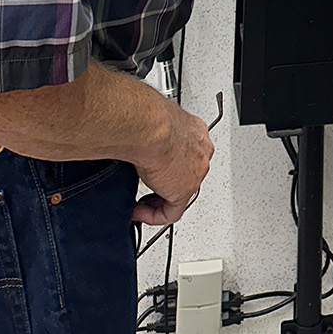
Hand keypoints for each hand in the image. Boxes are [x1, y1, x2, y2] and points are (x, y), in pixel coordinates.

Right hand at [131, 104, 213, 226]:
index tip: (152, 169)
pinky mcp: (185, 190)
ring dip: (158, 200)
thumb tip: (133, 135)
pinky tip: (138, 211)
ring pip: (179, 195)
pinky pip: (171, 213)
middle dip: (164, 184)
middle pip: (185, 175)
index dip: (169, 166)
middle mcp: (200, 150)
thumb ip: (150, 134)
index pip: (186, 153)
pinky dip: (153, 216)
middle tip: (145, 188)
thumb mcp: (152, 124)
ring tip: (139, 201)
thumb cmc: (147, 117)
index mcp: (194, 130)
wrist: (150, 126)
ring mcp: (196, 171)